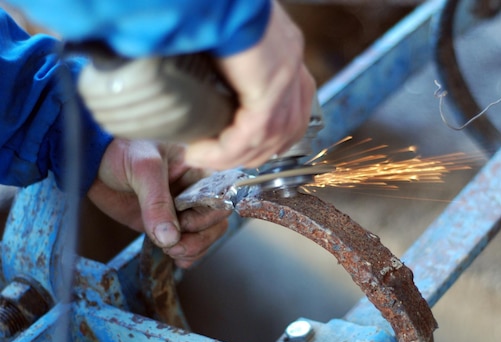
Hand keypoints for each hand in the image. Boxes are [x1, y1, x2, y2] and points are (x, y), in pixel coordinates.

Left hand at [87, 139, 229, 267]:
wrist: (93, 162)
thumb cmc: (121, 150)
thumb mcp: (143, 168)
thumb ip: (157, 202)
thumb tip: (171, 238)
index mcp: (199, 169)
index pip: (220, 195)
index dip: (208, 214)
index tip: (185, 221)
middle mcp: (196, 190)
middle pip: (216, 220)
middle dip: (200, 237)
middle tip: (175, 244)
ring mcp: (183, 208)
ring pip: (206, 235)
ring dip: (193, 249)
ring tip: (170, 251)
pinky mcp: (167, 223)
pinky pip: (187, 243)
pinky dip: (186, 255)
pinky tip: (174, 257)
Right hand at [184, 0, 315, 169]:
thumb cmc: (212, 6)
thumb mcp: (227, 38)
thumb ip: (228, 63)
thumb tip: (207, 81)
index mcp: (287, 53)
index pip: (291, 109)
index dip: (267, 137)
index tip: (237, 147)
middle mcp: (292, 66)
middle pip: (287, 131)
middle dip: (253, 153)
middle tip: (218, 159)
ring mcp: (285, 76)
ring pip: (269, 139)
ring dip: (233, 157)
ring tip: (203, 158)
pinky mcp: (270, 86)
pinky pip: (250, 135)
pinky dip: (223, 151)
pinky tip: (201, 152)